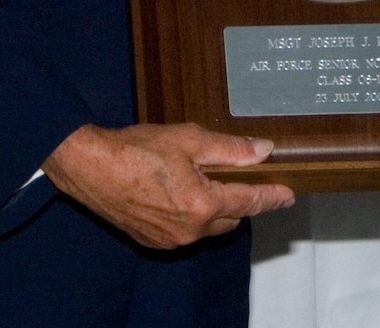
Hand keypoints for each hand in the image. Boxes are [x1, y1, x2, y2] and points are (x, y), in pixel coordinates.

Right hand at [41, 122, 294, 249]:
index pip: (249, 202)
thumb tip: (263, 150)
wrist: (91, 168)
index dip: (272, 197)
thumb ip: (230, 149)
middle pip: (231, 218)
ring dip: (216, 210)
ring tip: (208, 182)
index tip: (288, 194)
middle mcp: (190, 230)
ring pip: (208, 227)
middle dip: (242, 201)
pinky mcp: (152, 241)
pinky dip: (192, 217)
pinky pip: (185, 232)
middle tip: (245, 180)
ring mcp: (170, 240)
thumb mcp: (189, 139)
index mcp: (202, 205)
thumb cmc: (137, 150)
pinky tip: (182, 194)